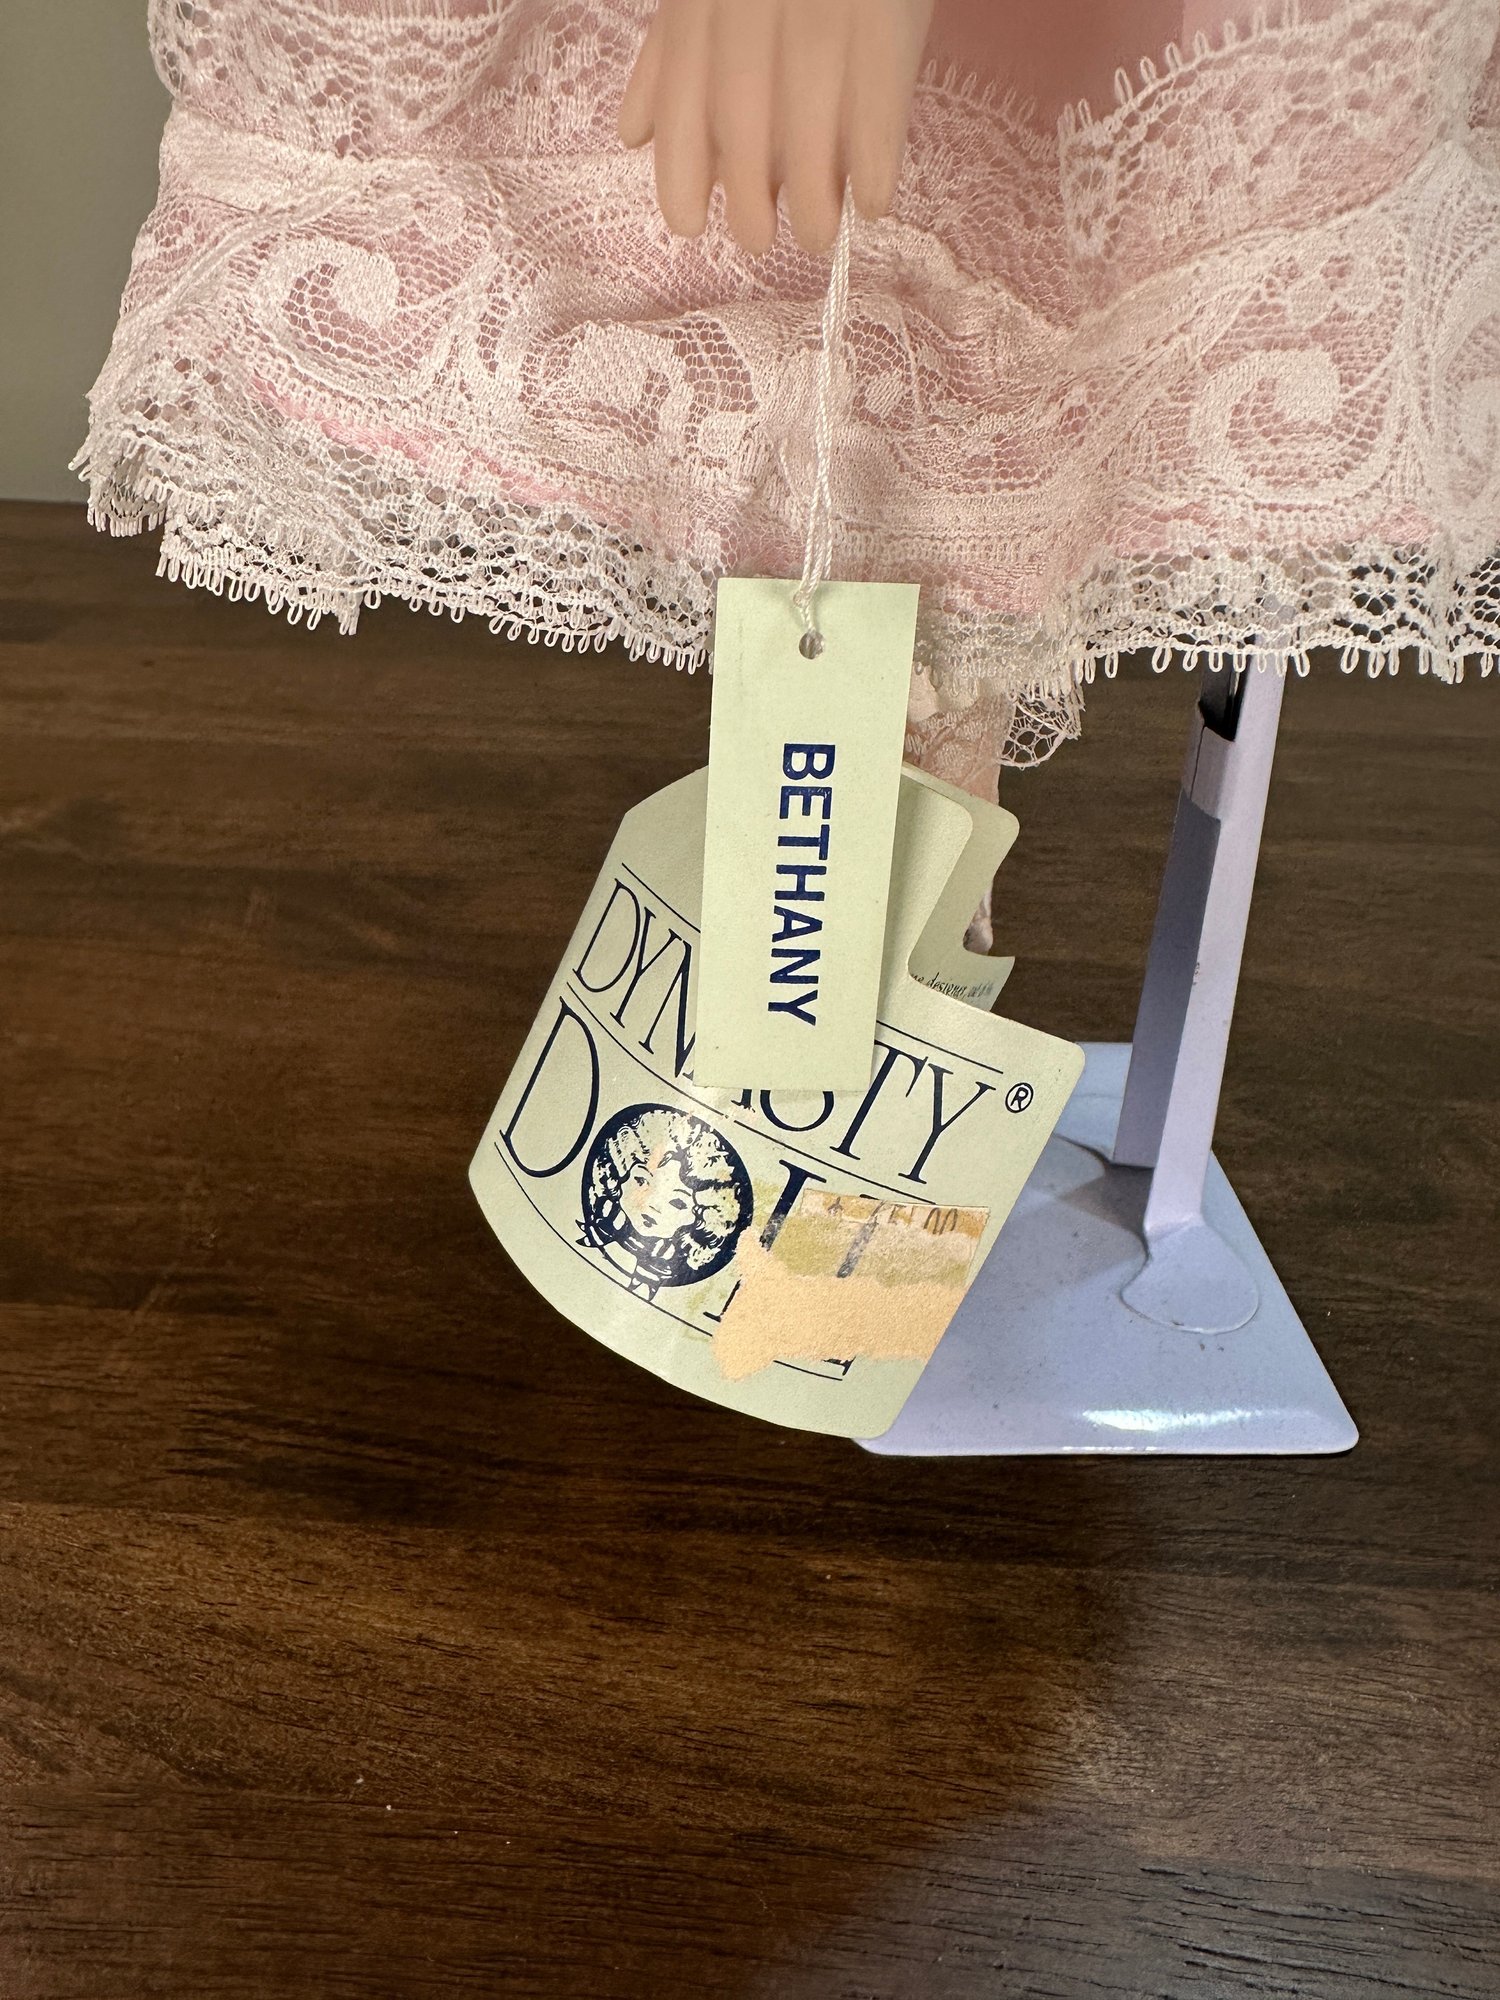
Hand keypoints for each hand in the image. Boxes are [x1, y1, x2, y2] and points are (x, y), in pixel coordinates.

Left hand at [618, 0, 934, 256]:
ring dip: (812, 201)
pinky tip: (873, 204)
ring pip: (808, 127)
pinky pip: (878, 109)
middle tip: (760, 240)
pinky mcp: (887, 21)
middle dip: (748, 199)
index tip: (687, 224)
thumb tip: (635, 135)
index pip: (682, 95)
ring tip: (817, 233)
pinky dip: (874, 168)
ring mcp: (825, 6)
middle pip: (742, 121)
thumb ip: (673, 49)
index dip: (680, 171)